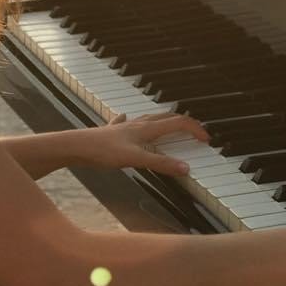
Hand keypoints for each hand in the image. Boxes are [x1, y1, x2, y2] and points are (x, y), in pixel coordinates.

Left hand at [78, 111, 209, 175]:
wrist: (78, 146)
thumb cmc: (104, 151)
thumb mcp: (135, 159)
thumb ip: (160, 163)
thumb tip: (186, 168)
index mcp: (147, 128)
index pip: (178, 122)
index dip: (195, 129)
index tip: (207, 139)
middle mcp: (138, 124)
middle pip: (166, 117)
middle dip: (183, 123)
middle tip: (194, 133)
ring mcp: (125, 126)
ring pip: (149, 119)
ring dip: (163, 121)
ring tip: (170, 125)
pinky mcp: (112, 132)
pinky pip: (125, 122)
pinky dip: (132, 122)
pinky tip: (125, 119)